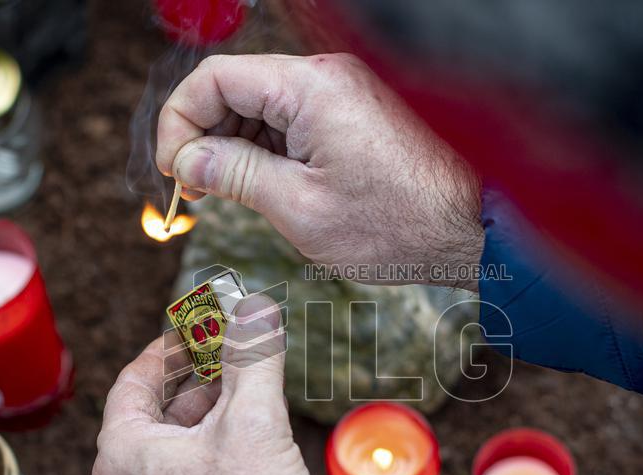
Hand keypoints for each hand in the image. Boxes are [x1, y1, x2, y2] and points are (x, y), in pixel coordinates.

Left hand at [93, 295, 322, 474]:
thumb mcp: (255, 424)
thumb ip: (253, 359)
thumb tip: (256, 308)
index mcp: (124, 453)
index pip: (133, 381)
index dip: (168, 348)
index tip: (197, 329)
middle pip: (153, 414)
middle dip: (196, 381)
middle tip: (232, 357)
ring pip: (171, 451)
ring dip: (206, 419)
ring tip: (249, 399)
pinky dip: (210, 455)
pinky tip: (250, 452)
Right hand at [156, 53, 483, 289]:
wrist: (470, 230)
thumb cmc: (396, 224)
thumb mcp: (300, 207)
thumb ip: (236, 175)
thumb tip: (189, 159)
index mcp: (309, 87)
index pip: (214, 78)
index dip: (179, 121)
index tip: (173, 169)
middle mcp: (327, 75)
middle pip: (237, 88)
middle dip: (205, 136)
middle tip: (195, 189)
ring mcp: (344, 92)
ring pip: (264, 106)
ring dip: (237, 146)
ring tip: (230, 195)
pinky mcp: (355, 114)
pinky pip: (294, 120)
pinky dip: (270, 149)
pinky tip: (266, 186)